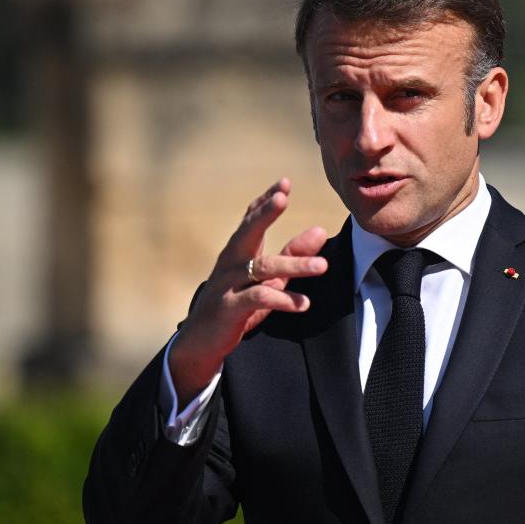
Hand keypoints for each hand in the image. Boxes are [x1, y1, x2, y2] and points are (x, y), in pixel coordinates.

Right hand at [168, 178, 327, 403]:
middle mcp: (231, 262)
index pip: (250, 219)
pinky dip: (283, 300)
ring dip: (294, 266)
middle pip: (247, 232)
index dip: (266, 200)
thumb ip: (293, 254)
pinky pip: (257, 299)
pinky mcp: (229, 308)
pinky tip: (303, 303)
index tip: (283, 182)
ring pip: (261, 268)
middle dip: (265, 213)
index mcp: (238, 251)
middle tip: (282, 197)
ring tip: (323, 267)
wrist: (201, 342)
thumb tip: (321, 230)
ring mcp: (228, 284)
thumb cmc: (238, 303)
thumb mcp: (269, 278)